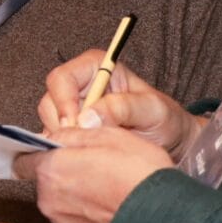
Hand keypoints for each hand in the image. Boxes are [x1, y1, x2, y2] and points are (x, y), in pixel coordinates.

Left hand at [23, 123, 177, 222]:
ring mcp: (61, 220)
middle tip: (94, 161)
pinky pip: (74, 214)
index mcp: (50, 169)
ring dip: (75, 188)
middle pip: (45, 177)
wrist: (161, 222)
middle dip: (63, 168)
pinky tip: (109, 200)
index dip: (38, 150)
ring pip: (60, 196)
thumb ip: (75, 133)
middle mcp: (48, 198)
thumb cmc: (138, 176)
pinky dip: (85, 207)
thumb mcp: (110, 136)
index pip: (24, 158)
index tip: (54, 146)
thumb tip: (57, 136)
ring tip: (106, 182)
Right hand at [37, 49, 201, 156]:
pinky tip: (87, 154)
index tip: (74, 125)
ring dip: (65, 139)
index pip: (62, 78)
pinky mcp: (73, 132)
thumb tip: (87, 118)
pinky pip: (56, 140)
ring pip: (49, 123)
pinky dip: (67, 150)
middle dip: (63, 124)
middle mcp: (81, 86)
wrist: (172, 141)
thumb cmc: (165, 119)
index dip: (63, 101)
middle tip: (85, 141)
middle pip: (49, 101)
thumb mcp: (151, 110)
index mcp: (97, 68)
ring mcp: (74, 110)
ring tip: (94, 147)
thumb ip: (122, 108)